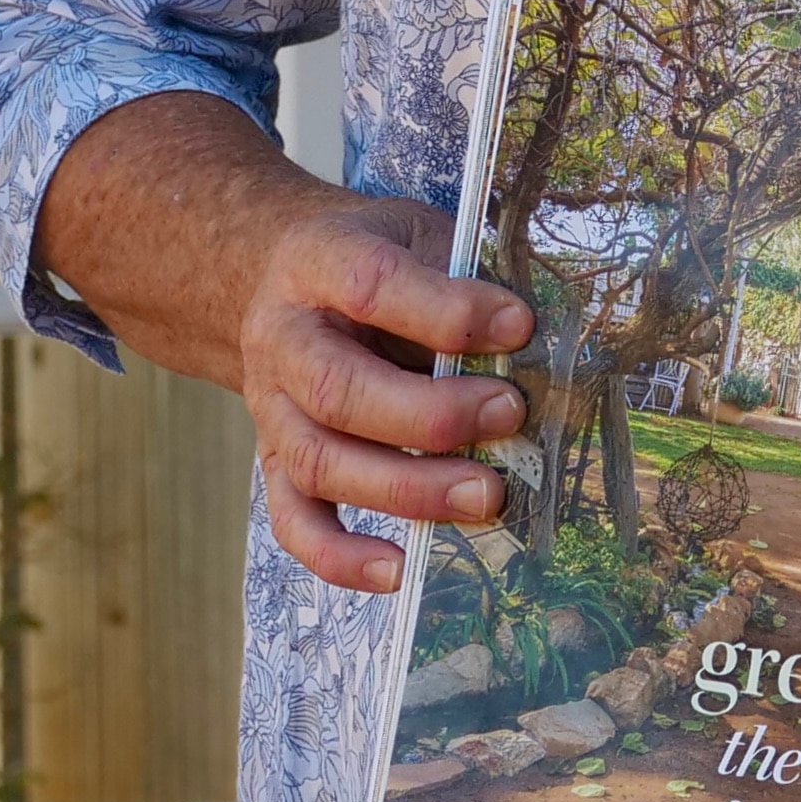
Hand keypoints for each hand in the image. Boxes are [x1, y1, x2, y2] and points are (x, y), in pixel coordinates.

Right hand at [28, 89, 533, 594]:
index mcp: (316, 262)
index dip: (447, 311)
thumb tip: (530, 340)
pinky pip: (294, 521)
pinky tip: (400, 569)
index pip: (373, 286)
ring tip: (487, 496)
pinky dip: (341, 557)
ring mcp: (270, 407)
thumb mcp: (414, 232)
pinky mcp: (275, 461)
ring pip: (321, 462)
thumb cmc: (374, 256)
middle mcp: (281, 339)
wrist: (283, 277)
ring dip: (407, 488)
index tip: (518, 325)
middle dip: (432, 415)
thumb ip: (461, 275)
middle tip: (509, 416)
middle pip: (340, 391)